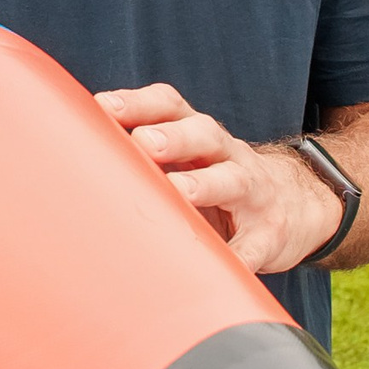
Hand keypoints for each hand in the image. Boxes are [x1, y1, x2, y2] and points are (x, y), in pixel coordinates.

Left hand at [98, 84, 341, 273]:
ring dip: (206, 185)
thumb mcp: (191, 161)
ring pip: (233, 180)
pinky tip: (219, 265)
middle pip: (204, 134)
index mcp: (200, 136)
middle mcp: (228, 155)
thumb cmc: (220, 182)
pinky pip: (253, 247)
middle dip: (175, 137)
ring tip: (181, 193)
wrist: (299, 206)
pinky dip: (238, 256)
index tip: (103, 107)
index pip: (171, 105)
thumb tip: (69, 156)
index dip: (139, 103)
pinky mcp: (270, 235)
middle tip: (144, 142)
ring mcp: (254, 193)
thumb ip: (144, 157)